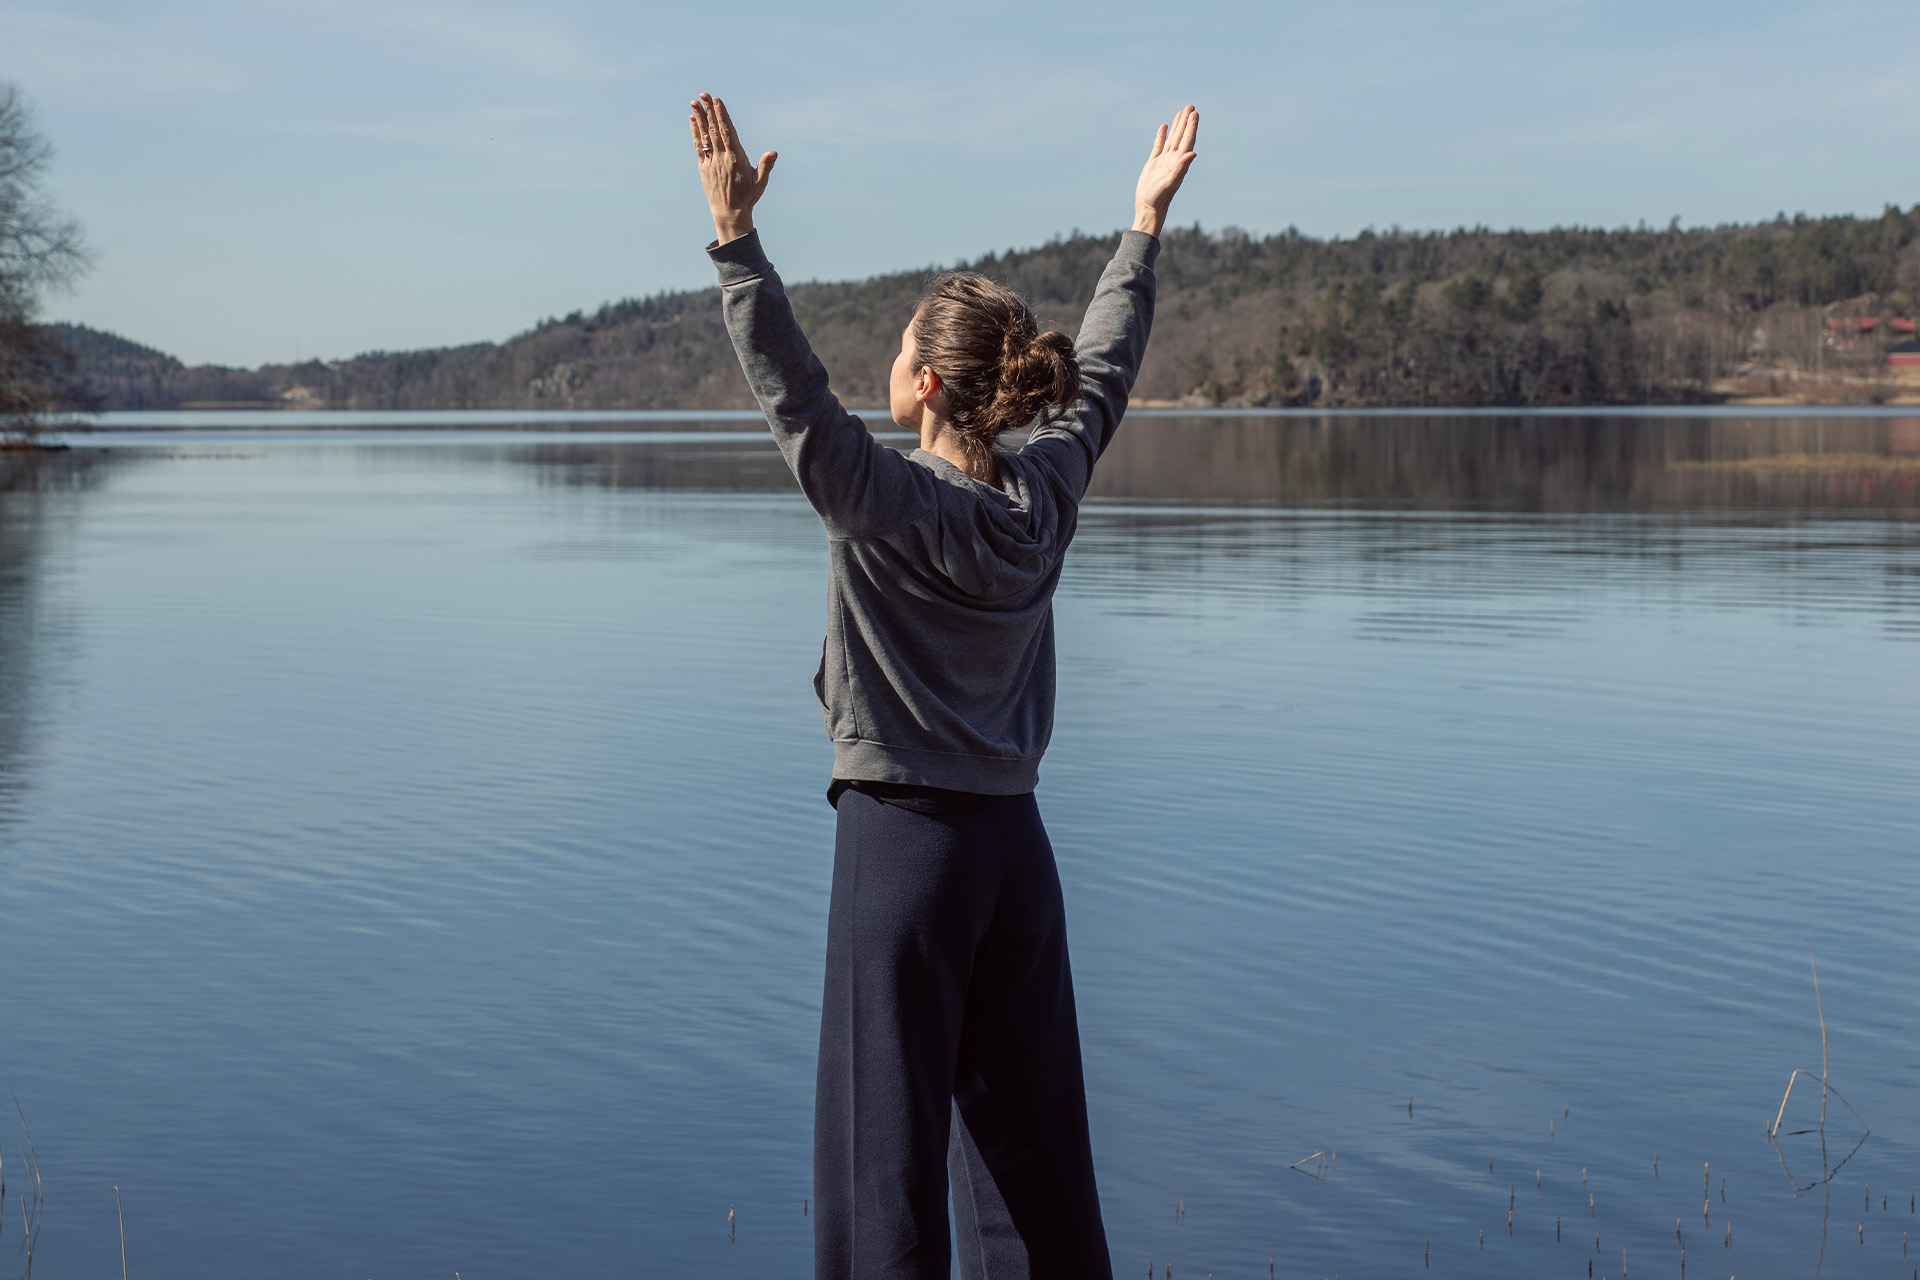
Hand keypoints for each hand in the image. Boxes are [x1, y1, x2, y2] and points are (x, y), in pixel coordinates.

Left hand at [690, 92, 776, 244]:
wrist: (729, 214)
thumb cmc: (748, 197)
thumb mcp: (760, 183)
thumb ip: (766, 166)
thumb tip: (773, 153)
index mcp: (736, 159)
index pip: (727, 132)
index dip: (721, 115)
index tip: (716, 101)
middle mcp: (722, 158)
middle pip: (714, 130)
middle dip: (709, 111)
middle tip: (703, 95)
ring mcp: (711, 162)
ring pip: (705, 136)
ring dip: (700, 118)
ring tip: (695, 102)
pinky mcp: (704, 167)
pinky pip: (698, 146)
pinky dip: (695, 132)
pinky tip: (693, 120)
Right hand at [1132, 105, 1197, 238]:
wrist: (1148, 207)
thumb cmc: (1160, 197)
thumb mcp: (1171, 182)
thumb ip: (1181, 167)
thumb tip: (1192, 153)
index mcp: (1179, 162)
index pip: (1187, 140)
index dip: (1191, 127)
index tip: (1194, 113)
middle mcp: (1173, 160)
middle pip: (1182, 136)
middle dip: (1186, 122)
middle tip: (1190, 106)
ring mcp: (1163, 161)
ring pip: (1172, 139)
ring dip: (1177, 126)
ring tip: (1181, 112)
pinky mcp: (1153, 164)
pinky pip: (1158, 146)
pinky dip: (1162, 136)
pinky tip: (1164, 127)